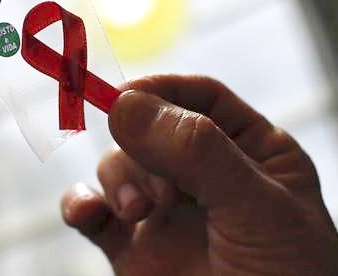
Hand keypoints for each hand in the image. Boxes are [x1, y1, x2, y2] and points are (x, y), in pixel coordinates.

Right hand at [61, 75, 337, 274]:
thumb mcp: (257, 209)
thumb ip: (198, 152)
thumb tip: (126, 103)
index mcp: (251, 153)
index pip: (201, 98)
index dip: (162, 89)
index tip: (127, 95)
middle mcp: (204, 177)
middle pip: (150, 128)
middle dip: (142, 148)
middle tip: (162, 190)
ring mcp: (166, 213)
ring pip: (119, 165)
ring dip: (118, 179)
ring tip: (139, 213)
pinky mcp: (133, 250)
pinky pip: (94, 213)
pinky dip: (80, 205)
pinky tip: (84, 213)